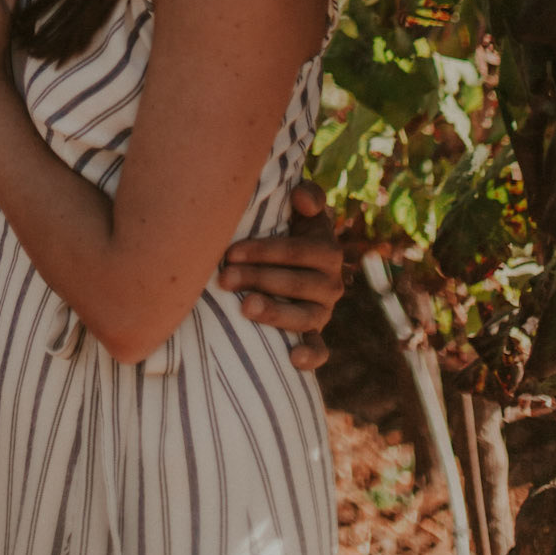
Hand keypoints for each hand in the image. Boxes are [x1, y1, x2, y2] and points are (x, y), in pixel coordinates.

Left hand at [217, 179, 344, 371]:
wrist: (294, 261)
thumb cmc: (290, 227)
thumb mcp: (302, 209)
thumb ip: (308, 196)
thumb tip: (300, 197)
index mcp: (328, 251)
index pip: (297, 252)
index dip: (264, 252)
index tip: (230, 253)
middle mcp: (331, 284)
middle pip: (295, 284)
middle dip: (257, 279)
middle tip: (223, 279)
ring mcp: (323, 312)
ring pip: (305, 317)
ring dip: (275, 313)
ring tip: (244, 308)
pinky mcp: (315, 334)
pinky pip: (320, 350)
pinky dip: (310, 355)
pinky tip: (292, 358)